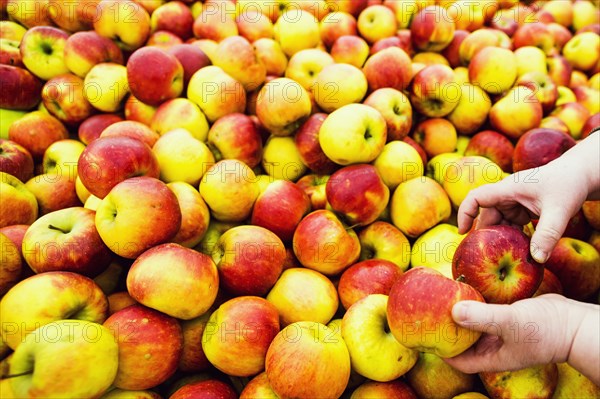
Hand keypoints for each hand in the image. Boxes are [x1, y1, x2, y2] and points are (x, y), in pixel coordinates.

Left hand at [444, 295, 599, 384]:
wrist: (575, 322)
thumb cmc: (545, 330)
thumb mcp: (511, 323)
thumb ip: (483, 317)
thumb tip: (453, 311)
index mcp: (492, 357)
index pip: (459, 360)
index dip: (442, 351)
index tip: (426, 336)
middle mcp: (494, 346)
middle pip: (463, 341)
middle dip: (447, 329)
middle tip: (429, 311)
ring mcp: (502, 332)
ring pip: (474, 323)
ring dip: (461, 312)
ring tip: (442, 297)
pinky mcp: (508, 316)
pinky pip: (486, 310)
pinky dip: (476, 301)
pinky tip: (466, 286)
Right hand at [458, 165, 588, 262]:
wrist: (584, 174)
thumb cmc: (570, 184)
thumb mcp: (559, 210)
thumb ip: (548, 235)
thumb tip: (536, 259)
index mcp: (508, 188)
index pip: (476, 198)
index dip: (465, 214)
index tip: (462, 233)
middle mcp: (508, 195)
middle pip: (487, 216)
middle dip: (488, 235)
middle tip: (489, 257)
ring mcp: (516, 202)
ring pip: (500, 223)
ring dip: (503, 239)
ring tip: (507, 256)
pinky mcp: (525, 209)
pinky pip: (513, 225)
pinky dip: (515, 237)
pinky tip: (522, 250)